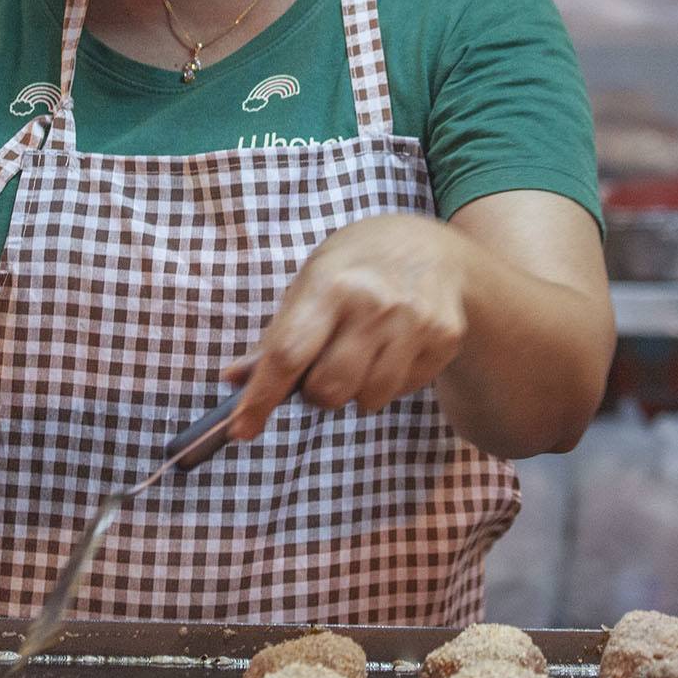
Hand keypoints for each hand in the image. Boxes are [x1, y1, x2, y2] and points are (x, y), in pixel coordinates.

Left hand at [225, 213, 471, 438]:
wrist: (431, 248)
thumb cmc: (356, 269)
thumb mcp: (310, 285)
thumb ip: (275, 337)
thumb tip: (232, 380)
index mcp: (330, 285)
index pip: (288, 353)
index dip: (261, 397)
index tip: (241, 429)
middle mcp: (374, 303)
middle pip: (328, 389)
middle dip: (315, 392)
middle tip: (321, 367)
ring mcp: (414, 322)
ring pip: (368, 400)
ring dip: (355, 390)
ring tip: (360, 354)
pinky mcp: (445, 339)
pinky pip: (402, 391)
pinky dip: (389, 381)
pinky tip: (393, 348)